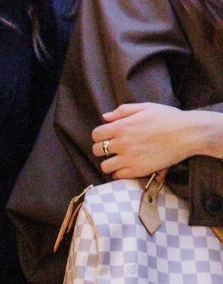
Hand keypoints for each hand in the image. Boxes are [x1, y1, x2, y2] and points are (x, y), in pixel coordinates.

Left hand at [94, 103, 213, 179]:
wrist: (188, 134)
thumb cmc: (168, 118)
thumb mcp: (144, 107)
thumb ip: (122, 111)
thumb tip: (105, 117)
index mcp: (121, 126)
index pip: (96, 135)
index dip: (100, 136)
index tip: (107, 137)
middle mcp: (122, 143)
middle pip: (97, 150)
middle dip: (102, 149)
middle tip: (113, 149)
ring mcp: (130, 158)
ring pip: (105, 166)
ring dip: (109, 163)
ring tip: (118, 160)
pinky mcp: (139, 170)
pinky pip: (118, 176)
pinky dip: (119, 173)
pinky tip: (127, 167)